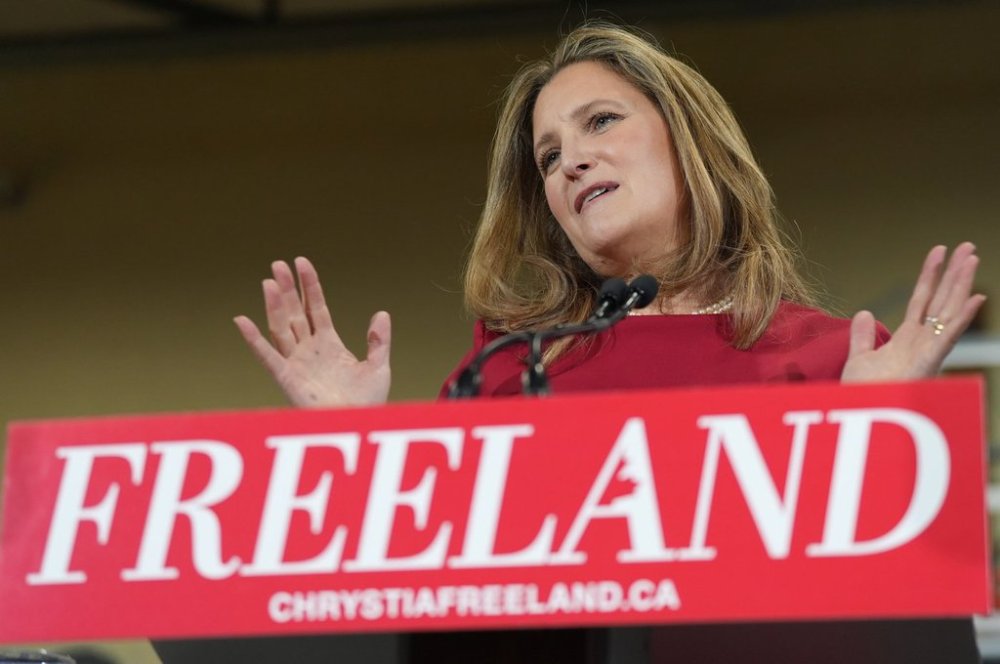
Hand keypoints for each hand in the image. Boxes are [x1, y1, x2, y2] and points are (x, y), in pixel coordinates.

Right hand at [234, 257, 390, 406]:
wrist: (357, 425)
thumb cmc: (367, 402)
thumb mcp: (378, 366)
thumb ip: (378, 340)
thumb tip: (381, 313)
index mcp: (329, 344)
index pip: (315, 307)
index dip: (310, 285)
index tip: (301, 262)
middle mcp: (309, 350)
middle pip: (294, 312)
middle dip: (288, 289)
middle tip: (278, 264)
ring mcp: (297, 363)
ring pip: (281, 327)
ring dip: (274, 305)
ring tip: (269, 281)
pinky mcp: (287, 378)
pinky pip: (267, 356)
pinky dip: (254, 339)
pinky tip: (242, 320)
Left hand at [841, 242, 984, 382]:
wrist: (859, 412)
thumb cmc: (863, 393)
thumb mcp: (859, 357)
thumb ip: (863, 336)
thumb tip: (865, 312)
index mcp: (908, 339)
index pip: (922, 300)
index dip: (930, 275)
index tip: (939, 251)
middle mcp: (922, 342)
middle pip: (941, 300)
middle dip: (954, 273)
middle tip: (968, 246)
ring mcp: (928, 351)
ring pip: (949, 311)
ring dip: (961, 284)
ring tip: (972, 257)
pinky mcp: (929, 363)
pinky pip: (949, 337)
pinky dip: (962, 318)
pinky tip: (976, 297)